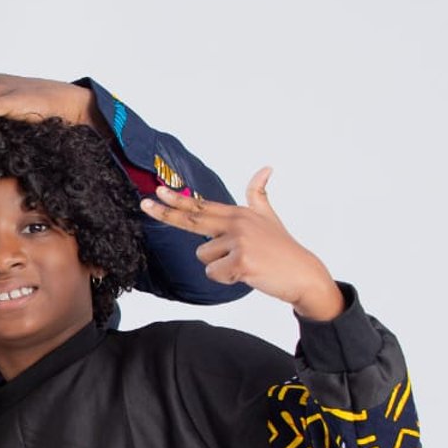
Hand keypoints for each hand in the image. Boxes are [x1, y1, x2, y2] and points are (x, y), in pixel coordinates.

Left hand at [141, 169, 342, 320]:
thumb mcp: (269, 217)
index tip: (157, 192)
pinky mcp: (241, 261)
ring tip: (244, 264)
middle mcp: (237, 223)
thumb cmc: (282, 248)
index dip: (178, 200)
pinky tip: (247, 274)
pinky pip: (214, 274)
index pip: (202, 206)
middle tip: (144, 204)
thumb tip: (266, 168)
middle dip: (166, 213)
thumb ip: (259, 195)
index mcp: (239, 214)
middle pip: (193, 220)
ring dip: (219, 267)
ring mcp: (239, 241)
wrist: (304, 274)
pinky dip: (227, 279)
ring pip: (204, 258)